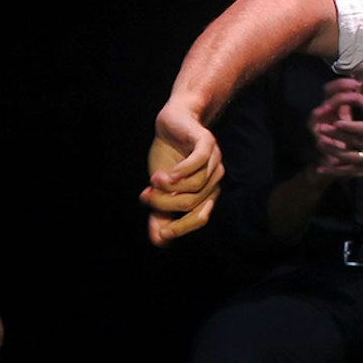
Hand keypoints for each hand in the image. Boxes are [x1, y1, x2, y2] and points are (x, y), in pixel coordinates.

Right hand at [141, 103, 224, 245]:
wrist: (173, 121)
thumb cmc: (168, 156)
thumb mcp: (161, 189)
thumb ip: (161, 213)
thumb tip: (159, 241)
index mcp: (207, 191)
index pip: (200, 218)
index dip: (178, 226)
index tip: (157, 224)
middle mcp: (215, 178)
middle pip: (192, 203)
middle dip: (165, 203)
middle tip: (146, 194)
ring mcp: (214, 159)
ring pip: (196, 186)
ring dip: (169, 187)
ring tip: (153, 179)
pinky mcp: (207, 142)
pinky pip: (199, 162)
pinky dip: (181, 171)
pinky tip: (164, 173)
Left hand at [311, 74, 362, 179]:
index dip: (351, 127)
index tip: (337, 122)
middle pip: (355, 142)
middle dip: (337, 136)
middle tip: (321, 128)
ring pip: (349, 158)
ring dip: (333, 151)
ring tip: (319, 143)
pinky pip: (347, 172)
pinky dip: (334, 172)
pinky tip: (320, 169)